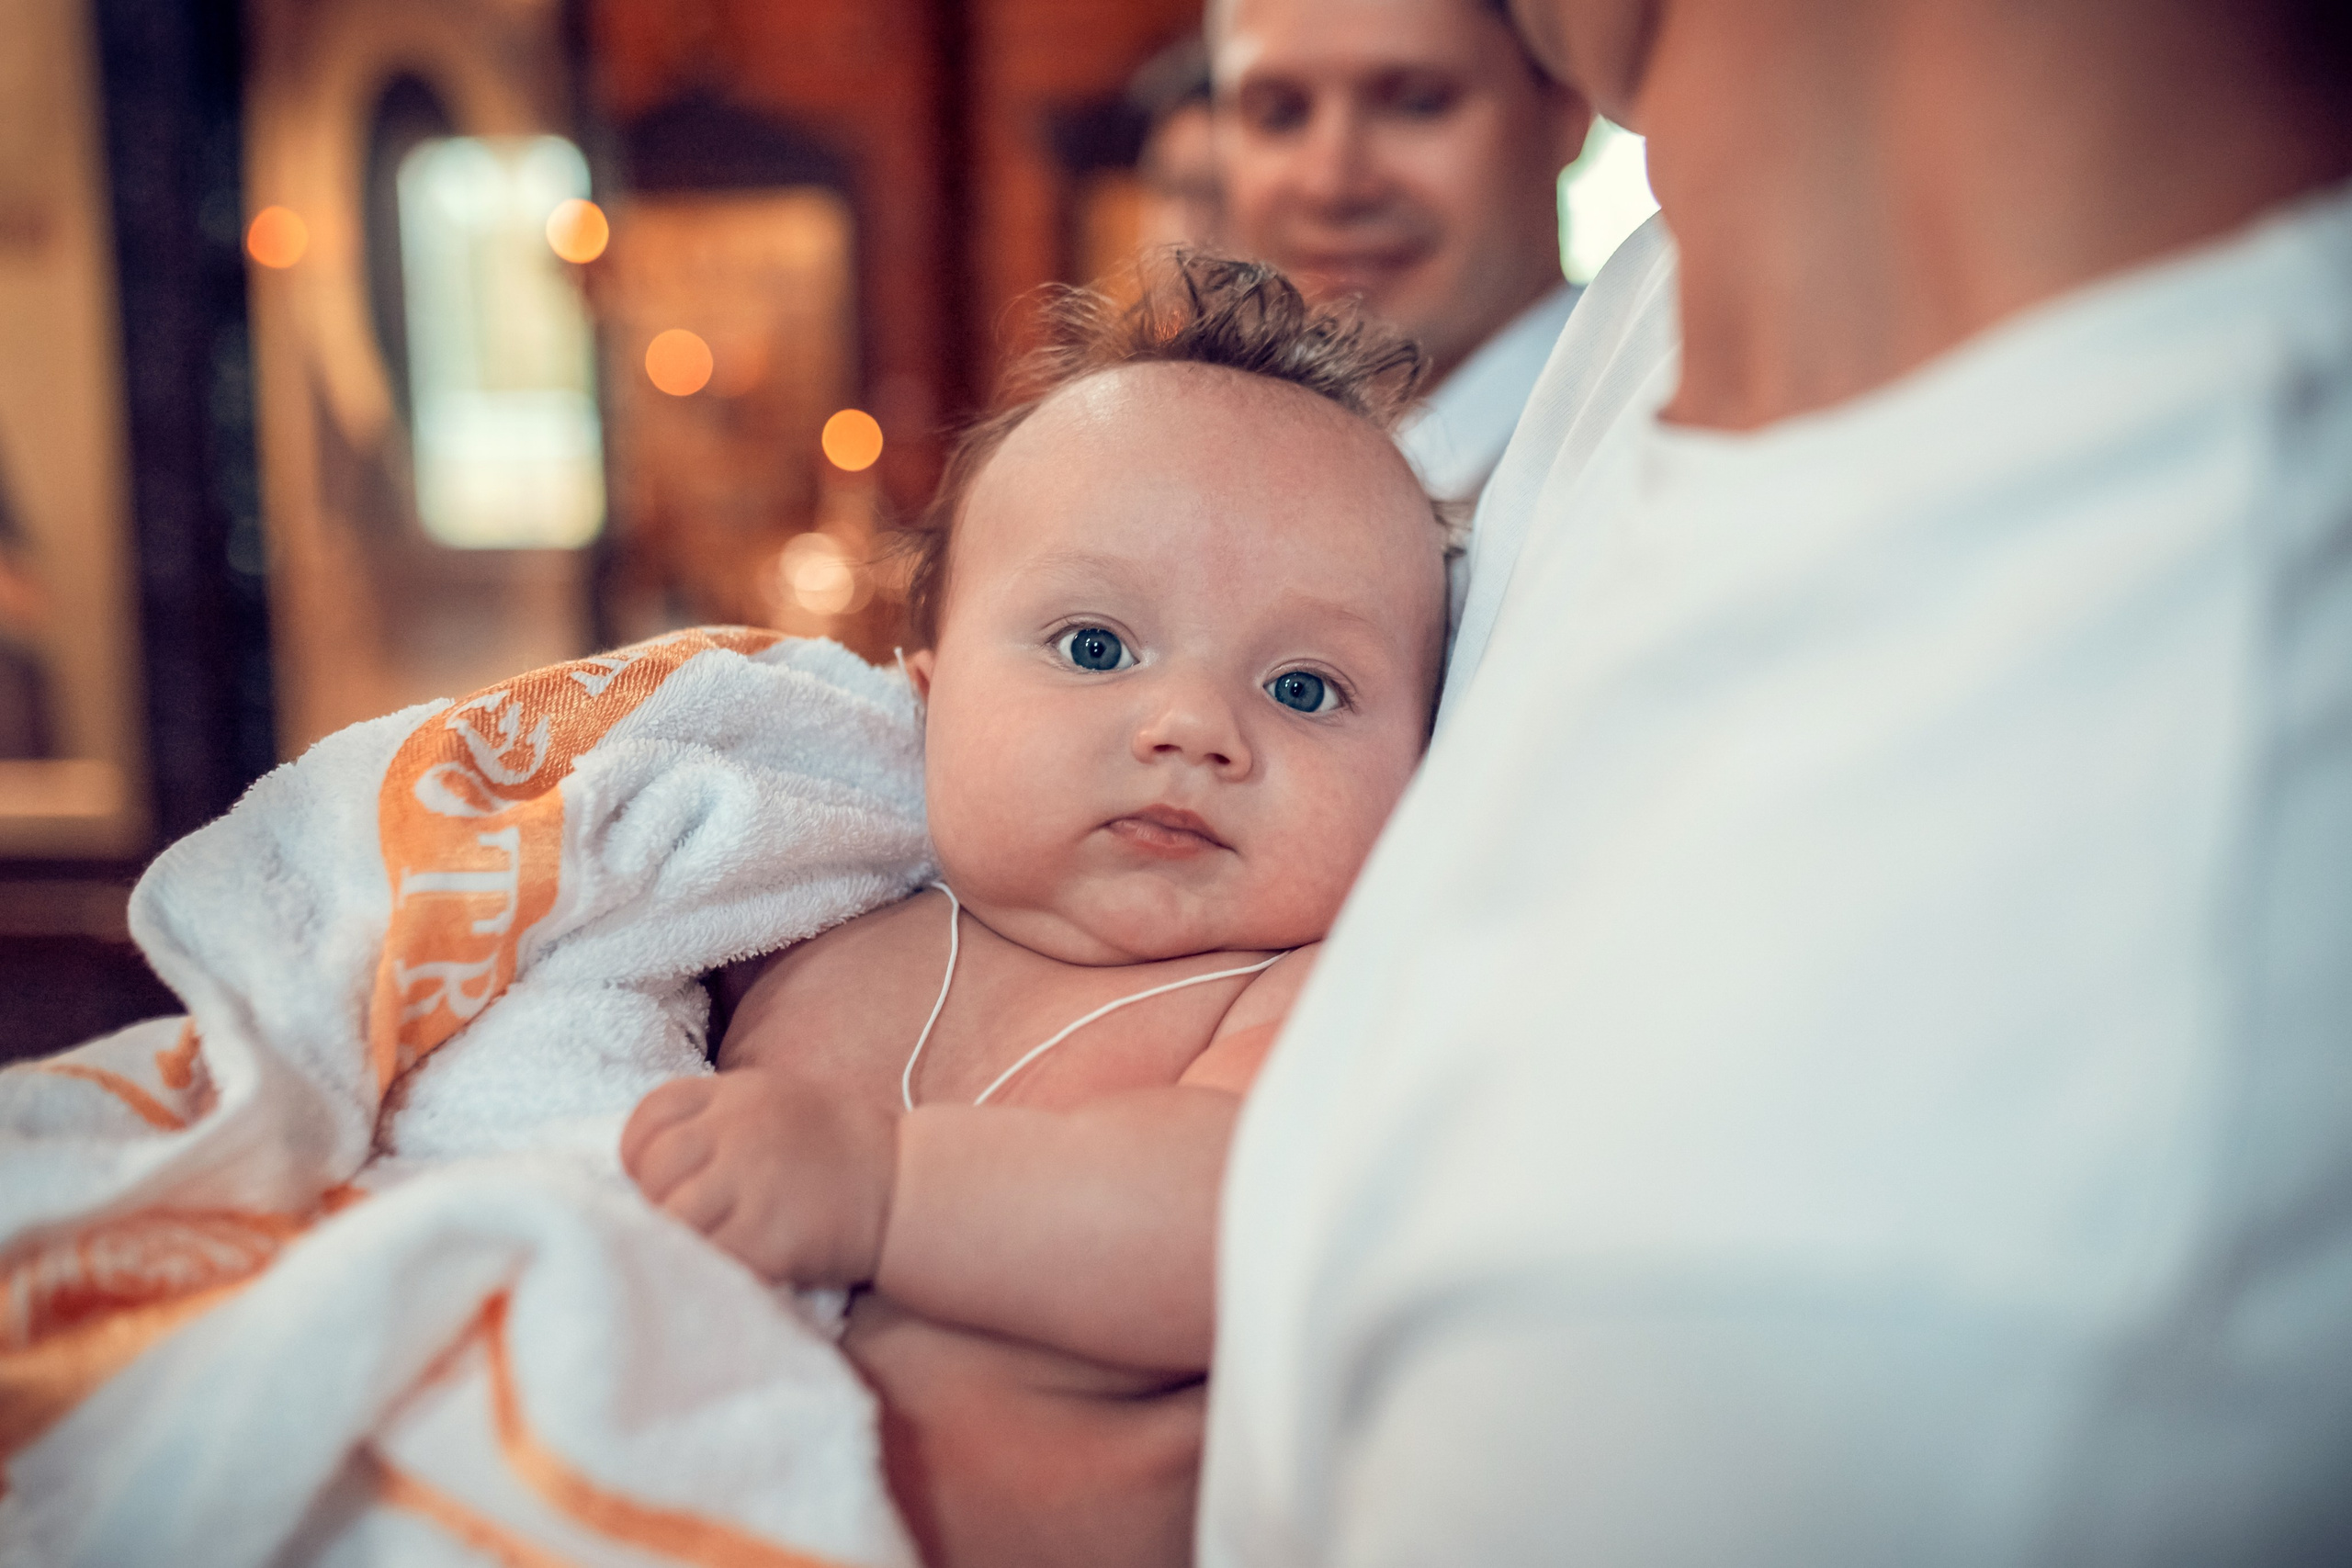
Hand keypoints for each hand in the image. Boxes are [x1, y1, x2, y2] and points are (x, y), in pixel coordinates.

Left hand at [620, 1069, 895, 1286]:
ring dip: (683, 1237)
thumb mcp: (774, 1102)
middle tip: (690, 1218)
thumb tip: (652, 1158)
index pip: (651, 1114)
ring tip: (713, 1242)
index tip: (656, 1177)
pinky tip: (739, 1261)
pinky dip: (715, 1264)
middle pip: (655, 1168)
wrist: (902, 1186)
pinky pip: (711, 1256)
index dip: (639, 1151)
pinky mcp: (767, 1235)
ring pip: (673, 1217)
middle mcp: (739, 1130)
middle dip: (660, 1199)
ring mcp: (752, 1182)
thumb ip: (717, 1118)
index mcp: (737, 1093)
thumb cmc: (836, 1149)